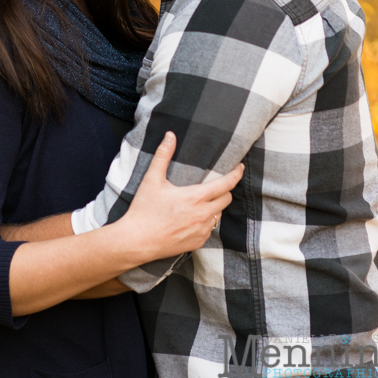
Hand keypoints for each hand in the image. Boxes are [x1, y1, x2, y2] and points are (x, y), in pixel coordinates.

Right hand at [119, 131, 243, 264]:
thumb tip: (170, 135)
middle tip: (214, 184)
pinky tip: (192, 217)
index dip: (236, 174)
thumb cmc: (144, 209)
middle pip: (227, 199)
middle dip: (224, 190)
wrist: (138, 241)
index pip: (226, 184)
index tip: (240, 167)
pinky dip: (206, 220)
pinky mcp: (198, 243)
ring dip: (215, 205)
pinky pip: (210, 228)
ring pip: (219, 214)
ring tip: (200, 200)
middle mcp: (203, 215)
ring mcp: (202, 231)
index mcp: (195, 198)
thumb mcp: (152, 179)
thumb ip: (163, 155)